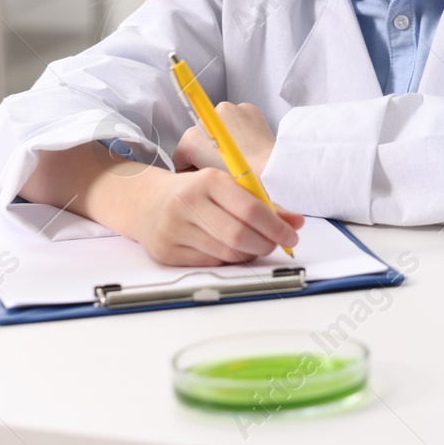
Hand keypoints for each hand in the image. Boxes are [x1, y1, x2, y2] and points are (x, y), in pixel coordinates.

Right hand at [132, 167, 303, 266]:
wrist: (147, 202)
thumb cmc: (198, 193)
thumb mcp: (229, 187)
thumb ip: (264, 204)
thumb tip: (296, 222)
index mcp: (208, 181)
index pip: (250, 209)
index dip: (276, 226)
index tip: (292, 234)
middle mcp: (187, 203)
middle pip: (238, 235)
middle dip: (266, 244)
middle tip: (276, 244)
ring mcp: (173, 229)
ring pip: (226, 253)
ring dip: (249, 254)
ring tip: (255, 246)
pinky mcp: (165, 252)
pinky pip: (210, 263)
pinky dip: (228, 260)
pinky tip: (230, 250)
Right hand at [173, 101, 275, 176]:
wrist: (270, 167)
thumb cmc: (240, 179)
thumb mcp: (207, 181)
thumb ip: (194, 172)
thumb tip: (198, 169)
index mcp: (190, 138)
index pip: (182, 155)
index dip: (192, 169)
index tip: (205, 176)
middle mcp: (205, 118)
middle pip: (201, 139)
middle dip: (208, 151)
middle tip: (224, 166)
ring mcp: (227, 109)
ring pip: (219, 127)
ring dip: (225, 137)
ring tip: (238, 155)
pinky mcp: (247, 107)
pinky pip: (237, 119)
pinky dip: (240, 128)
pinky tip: (248, 144)